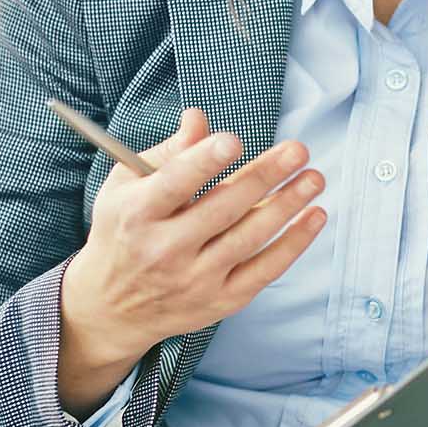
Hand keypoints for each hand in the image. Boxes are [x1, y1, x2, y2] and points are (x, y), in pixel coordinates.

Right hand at [58, 107, 326, 413]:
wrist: (111, 308)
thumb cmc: (124, 232)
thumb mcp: (126, 187)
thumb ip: (167, 153)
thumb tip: (199, 118)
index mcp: (137, 214)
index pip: (173, 184)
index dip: (204, 161)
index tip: (233, 140)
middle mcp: (164, 249)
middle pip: (223, 208)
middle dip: (265, 176)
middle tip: (298, 150)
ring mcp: (194, 279)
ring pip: (250, 238)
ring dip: (288, 205)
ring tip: (315, 178)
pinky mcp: (219, 301)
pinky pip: (265, 270)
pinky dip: (294, 243)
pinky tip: (315, 216)